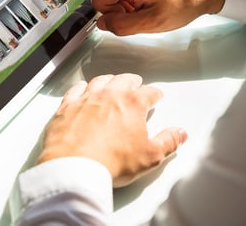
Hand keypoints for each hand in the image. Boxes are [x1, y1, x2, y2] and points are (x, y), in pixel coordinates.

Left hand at [37, 74, 186, 187]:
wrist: (75, 165)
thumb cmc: (111, 161)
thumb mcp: (150, 156)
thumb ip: (168, 142)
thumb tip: (179, 133)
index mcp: (131, 104)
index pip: (148, 93)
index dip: (154, 94)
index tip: (156, 95)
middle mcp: (108, 95)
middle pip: (123, 80)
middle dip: (132, 81)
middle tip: (135, 82)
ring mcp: (86, 99)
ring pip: (99, 81)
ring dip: (108, 80)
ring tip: (112, 81)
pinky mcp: (67, 106)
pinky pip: (75, 90)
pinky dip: (81, 87)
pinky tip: (82, 88)